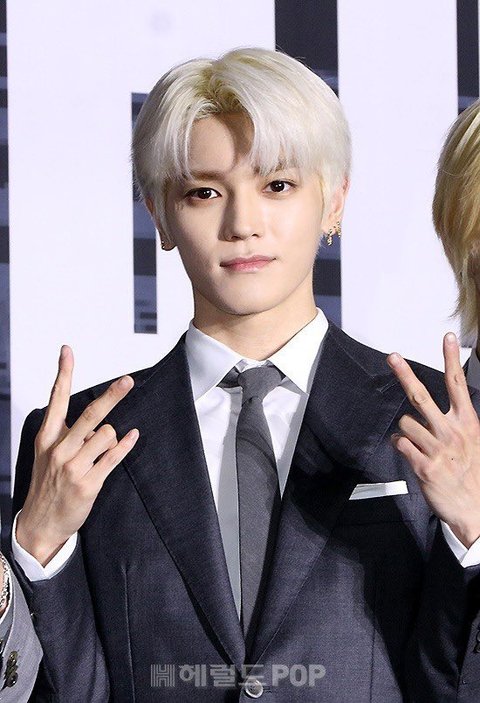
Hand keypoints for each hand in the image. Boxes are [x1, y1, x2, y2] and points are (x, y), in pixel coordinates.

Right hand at [16, 345, 138, 565]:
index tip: (67, 350)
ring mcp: (73, 467)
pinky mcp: (88, 483)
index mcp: (47, 438)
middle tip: (127, 381)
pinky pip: (114, 457)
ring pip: (106, 435)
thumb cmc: (48, 484)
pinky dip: (126, 445)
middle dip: (112, 396)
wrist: (40, 524)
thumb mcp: (49, 456)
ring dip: (111, 439)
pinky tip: (133, 436)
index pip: (56, 399)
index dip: (63, 373)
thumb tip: (99, 425)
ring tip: (100, 452)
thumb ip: (70, 436)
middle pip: (91, 414)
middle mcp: (59, 449)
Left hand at [387, 333, 479, 547]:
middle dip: (404, 374)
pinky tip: (411, 453)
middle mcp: (452, 431)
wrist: (476, 510)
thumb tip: (437, 410)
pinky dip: (401, 445)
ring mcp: (437, 448)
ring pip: (406, 423)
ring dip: (406, 430)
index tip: (448, 338)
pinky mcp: (423, 466)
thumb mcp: (474, 443)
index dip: (451, 359)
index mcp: (468, 422)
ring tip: (418, 443)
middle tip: (392, 357)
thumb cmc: (474, 475)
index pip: (458, 384)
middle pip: (421, 396)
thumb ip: (457, 423)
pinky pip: (401, 444)